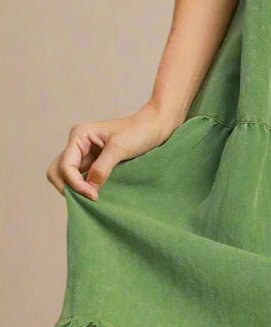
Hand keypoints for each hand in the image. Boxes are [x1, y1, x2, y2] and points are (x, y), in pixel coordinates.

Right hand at [45, 101, 175, 201]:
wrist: (156, 127)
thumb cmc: (139, 131)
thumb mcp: (120, 149)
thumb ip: (102, 168)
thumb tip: (89, 190)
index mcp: (79, 135)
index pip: (65, 166)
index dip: (75, 184)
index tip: (93, 195)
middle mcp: (77, 144)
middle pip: (58, 172)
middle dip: (69, 187)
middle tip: (88, 199)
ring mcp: (85, 154)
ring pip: (67, 177)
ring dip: (76, 189)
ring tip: (93, 198)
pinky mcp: (94, 162)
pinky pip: (81, 178)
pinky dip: (84, 187)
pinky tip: (96, 193)